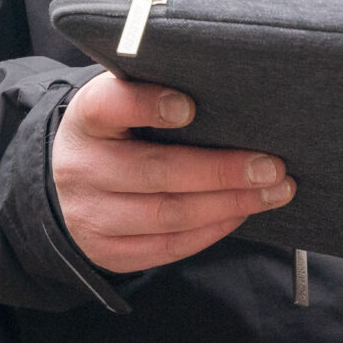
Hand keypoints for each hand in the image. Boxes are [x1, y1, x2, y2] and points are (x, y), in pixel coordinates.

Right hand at [51, 71, 294, 272]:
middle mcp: (82, 168)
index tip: (189, 106)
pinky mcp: (107, 251)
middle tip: (272, 167)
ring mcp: (91, 215)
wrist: (70, 182)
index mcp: (87, 118)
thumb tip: (231, 91)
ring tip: (273, 192)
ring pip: (169, 215)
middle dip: (222, 171)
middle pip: (157, 171)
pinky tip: (241, 213)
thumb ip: (159, 92)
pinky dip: (211, 231)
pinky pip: (167, 247)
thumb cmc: (118, 133)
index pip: (109, 106)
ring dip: (229, 204)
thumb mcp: (124, 102)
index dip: (147, 105)